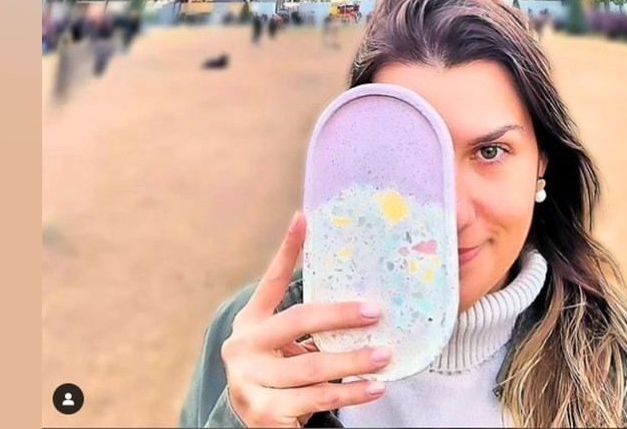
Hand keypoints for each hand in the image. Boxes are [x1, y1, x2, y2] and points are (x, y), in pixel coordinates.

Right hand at [221, 212, 392, 426]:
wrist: (253, 427)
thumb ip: (305, 325)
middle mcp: (243, 348)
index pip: (270, 281)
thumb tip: (359, 297)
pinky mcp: (265, 413)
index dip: (287, 250)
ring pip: (314, 366)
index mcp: (249, 324)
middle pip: (298, 322)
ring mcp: (250, 382)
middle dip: (340, 316)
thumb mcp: (281, 346)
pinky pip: (318, 398)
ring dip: (354, 361)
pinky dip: (350, 394)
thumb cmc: (277, 377)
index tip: (304, 218)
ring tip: (383, 356)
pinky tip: (373, 388)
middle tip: (374, 312)